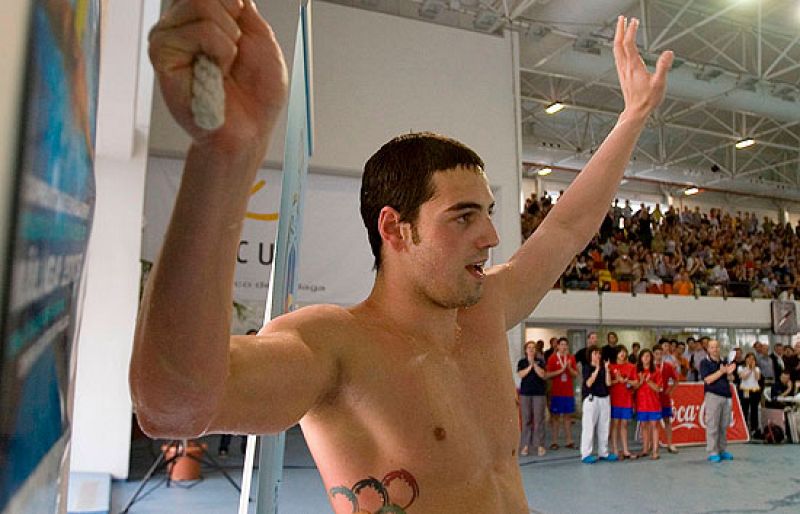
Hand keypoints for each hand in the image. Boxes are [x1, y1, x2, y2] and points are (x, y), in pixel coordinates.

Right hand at [149, 0, 287, 156]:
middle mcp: (181, 24)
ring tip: (224, 66)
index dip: (234, 5)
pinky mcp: (163, 56)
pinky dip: (221, 50)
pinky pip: (199, 30)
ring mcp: (168, 38)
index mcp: (201, 17)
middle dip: (233, 19)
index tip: (240, 32)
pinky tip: (215, 73)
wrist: (250, 130)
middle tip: (233, 53)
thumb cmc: (256, 93)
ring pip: (201, 3)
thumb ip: (242, 7)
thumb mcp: (261, 38)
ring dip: (229, 39)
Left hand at [612, 16, 672, 121]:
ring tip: (620, 27)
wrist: (636, 112)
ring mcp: (622, 71)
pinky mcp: (623, 75)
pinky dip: (618, 47)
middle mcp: (625, 67)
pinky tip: (621, 46)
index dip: (630, 31)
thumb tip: (669, 52)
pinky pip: (618, 57)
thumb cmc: (648, 100)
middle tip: (622, 18)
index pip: (629, 44)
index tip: (634, 20)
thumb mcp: (659, 83)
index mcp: (634, 66)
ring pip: (616, 50)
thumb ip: (664, 67)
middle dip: (620, 30)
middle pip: (618, 45)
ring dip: (618, 37)